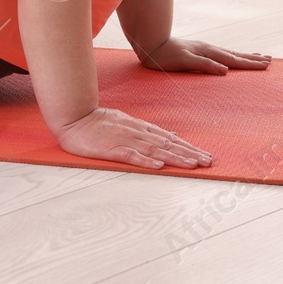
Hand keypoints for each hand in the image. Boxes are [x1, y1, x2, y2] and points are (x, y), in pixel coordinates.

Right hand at [55, 106, 212, 168]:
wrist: (74, 117)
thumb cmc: (98, 122)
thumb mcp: (126, 122)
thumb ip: (147, 131)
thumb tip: (170, 136)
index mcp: (140, 128)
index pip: (169, 139)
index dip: (188, 147)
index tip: (204, 155)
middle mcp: (137, 133)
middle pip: (167, 145)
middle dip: (189, 154)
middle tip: (208, 162)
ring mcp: (124, 140)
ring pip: (155, 150)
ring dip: (175, 158)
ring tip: (193, 165)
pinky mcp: (111, 149)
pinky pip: (131, 156)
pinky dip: (145, 161)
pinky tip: (159, 166)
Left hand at [137, 37, 270, 74]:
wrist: (150, 44)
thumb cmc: (165, 56)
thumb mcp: (184, 62)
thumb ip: (204, 65)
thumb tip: (225, 70)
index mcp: (208, 53)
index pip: (234, 61)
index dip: (250, 64)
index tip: (266, 65)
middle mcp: (209, 49)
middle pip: (236, 55)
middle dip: (252, 59)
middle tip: (270, 60)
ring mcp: (204, 49)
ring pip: (230, 53)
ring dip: (245, 56)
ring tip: (258, 56)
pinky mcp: (198, 51)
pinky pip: (221, 54)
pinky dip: (232, 56)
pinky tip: (231, 58)